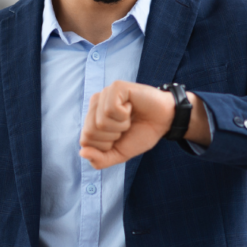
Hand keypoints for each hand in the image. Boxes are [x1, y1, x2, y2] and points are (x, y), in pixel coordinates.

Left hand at [79, 81, 210, 169]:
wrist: (165, 121)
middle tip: (125, 127)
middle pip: (90, 132)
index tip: (119, 137)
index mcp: (92, 119)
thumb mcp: (119, 154)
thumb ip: (100, 159)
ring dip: (121, 126)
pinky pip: (110, 109)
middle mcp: (95, 104)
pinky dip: (125, 115)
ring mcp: (105, 94)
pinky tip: (131, 107)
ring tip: (129, 117)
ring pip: (100, 122)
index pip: (84, 140)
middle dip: (112, 137)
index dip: (105, 146)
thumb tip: (82, 153)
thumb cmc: (141, 133)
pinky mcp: (115, 87)